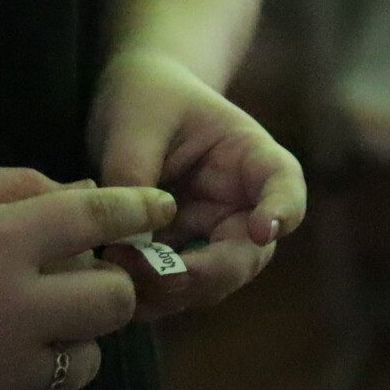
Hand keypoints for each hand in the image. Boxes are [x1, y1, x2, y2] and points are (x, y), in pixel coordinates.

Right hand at [0, 166, 173, 389]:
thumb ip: (16, 187)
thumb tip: (84, 191)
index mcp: (1, 242)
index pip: (98, 218)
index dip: (139, 209)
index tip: (158, 208)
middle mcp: (15, 309)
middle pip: (114, 301)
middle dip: (109, 283)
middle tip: (79, 275)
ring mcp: (4, 370)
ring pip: (87, 360)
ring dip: (74, 338)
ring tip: (31, 322)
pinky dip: (32, 383)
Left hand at [89, 47, 306, 320]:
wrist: (130, 103)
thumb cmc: (146, 97)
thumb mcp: (137, 121)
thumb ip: (135, 174)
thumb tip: (125, 241)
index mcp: (249, 157)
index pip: (282, 185)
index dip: (282, 211)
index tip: (263, 229)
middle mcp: (240, 206)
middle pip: (247, 255)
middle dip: (207, 273)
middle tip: (161, 275)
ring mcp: (210, 237)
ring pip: (208, 284)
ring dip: (169, 290)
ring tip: (116, 270)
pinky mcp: (177, 258)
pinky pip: (170, 289)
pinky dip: (144, 293)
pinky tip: (107, 278)